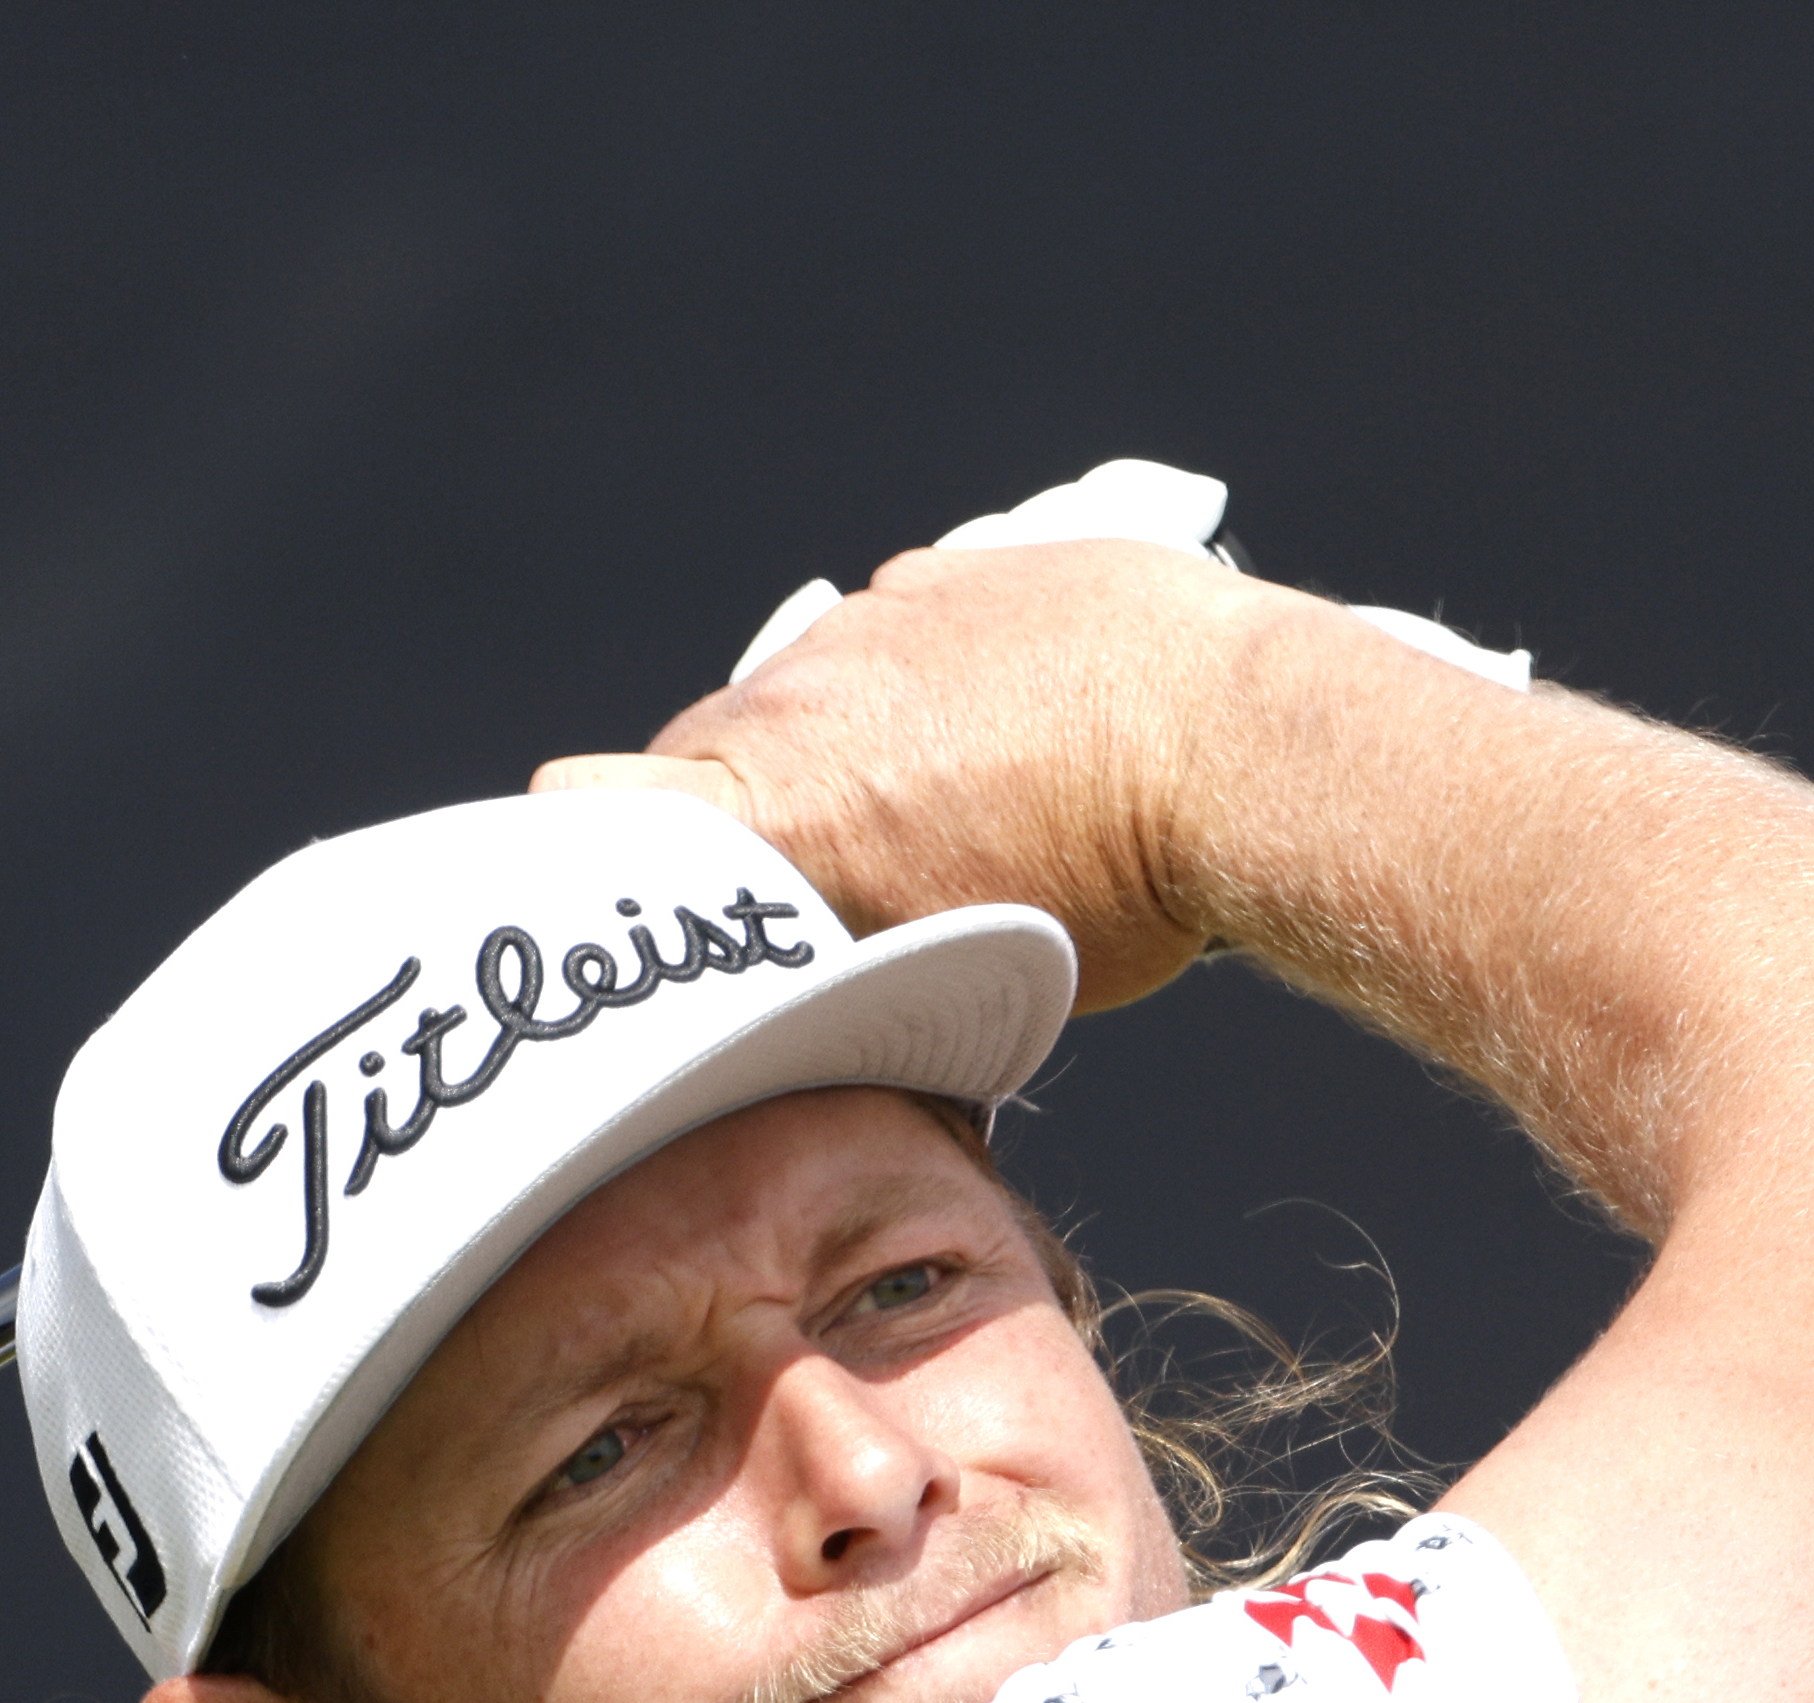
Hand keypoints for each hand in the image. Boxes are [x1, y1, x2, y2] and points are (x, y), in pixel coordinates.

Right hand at [531, 537, 1269, 1013]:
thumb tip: (803, 1021)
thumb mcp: (958, 980)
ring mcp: (869, 623)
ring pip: (803, 695)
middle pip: (703, 758)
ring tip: (949, 801)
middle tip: (828, 885)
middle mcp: (795, 701)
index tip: (596, 895)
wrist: (1239, 749)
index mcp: (776, 809)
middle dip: (739, 818)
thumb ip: (843, 968)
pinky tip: (1003, 727)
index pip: (587, 808)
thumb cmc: (1115, 894)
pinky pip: (889, 633)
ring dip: (840, 746)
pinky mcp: (945, 571)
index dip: (574, 854)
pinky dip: (919, 682)